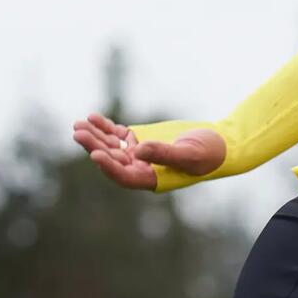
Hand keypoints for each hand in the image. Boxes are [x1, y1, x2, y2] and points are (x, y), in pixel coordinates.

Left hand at [72, 114, 224, 190]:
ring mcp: (139, 153)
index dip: (110, 167)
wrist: (219, 143)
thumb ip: (164, 153)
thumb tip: (137, 151)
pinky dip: (104, 127)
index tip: (96, 154)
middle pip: (112, 159)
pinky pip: (117, 134)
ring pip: (110, 146)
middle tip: (79, 133)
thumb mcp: (188, 154)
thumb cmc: (209, 154)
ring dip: (94, 135)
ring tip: (78, 124)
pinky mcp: (140, 138)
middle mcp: (141, 169)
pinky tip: (92, 117)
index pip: (125, 176)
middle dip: (95, 146)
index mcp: (152, 179)